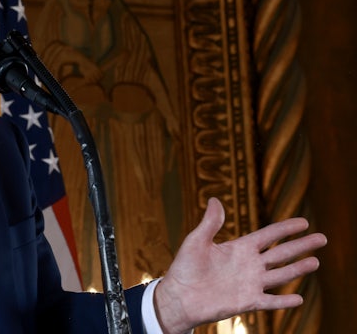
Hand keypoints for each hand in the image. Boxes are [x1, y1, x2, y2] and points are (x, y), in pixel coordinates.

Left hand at [153, 197, 326, 333]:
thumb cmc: (185, 268)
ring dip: (298, 269)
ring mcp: (250, 283)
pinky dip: (284, 301)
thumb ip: (210, 223)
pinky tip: (299, 298)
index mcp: (239, 248)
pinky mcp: (247, 301)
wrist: (179, 296)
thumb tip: (215, 199)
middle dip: (301, 245)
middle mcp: (249, 265)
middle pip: (281, 253)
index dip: (285, 228)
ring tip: (316, 261)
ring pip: (280, 274)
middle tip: (322, 238)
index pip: (268, 235)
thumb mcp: (196, 241)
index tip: (304, 221)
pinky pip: (270, 301)